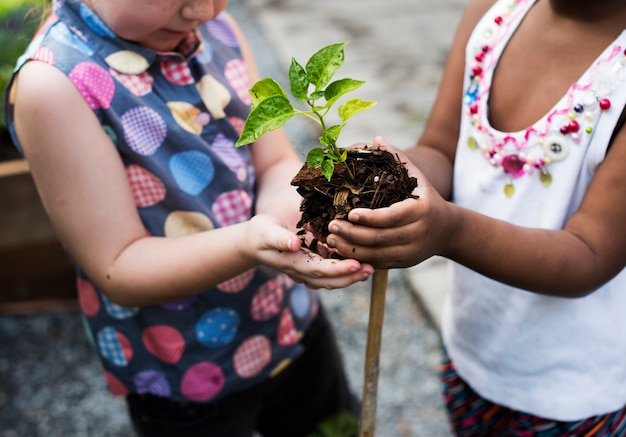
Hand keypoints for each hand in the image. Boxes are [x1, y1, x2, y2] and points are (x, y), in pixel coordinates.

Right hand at [242, 215, 373, 288]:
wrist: (254, 242)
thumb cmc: (260, 233)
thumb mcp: (266, 231)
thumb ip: (279, 238)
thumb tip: (294, 244)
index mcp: (293, 263)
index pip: (318, 270)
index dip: (338, 270)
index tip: (356, 265)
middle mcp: (302, 271)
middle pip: (329, 280)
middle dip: (350, 277)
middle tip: (370, 269)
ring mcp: (307, 270)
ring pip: (331, 279)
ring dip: (350, 276)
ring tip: (370, 268)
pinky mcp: (312, 264)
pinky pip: (330, 271)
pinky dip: (345, 269)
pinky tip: (359, 261)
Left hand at [325, 140, 457, 269]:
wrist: (446, 230)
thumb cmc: (425, 197)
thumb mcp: (416, 177)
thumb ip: (396, 159)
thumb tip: (376, 140)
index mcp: (420, 211)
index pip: (392, 217)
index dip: (370, 217)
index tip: (350, 213)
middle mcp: (417, 234)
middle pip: (380, 238)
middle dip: (353, 234)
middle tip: (331, 225)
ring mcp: (411, 252)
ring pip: (376, 255)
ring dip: (351, 249)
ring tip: (330, 239)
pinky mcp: (403, 263)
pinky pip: (378, 264)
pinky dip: (358, 259)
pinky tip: (341, 250)